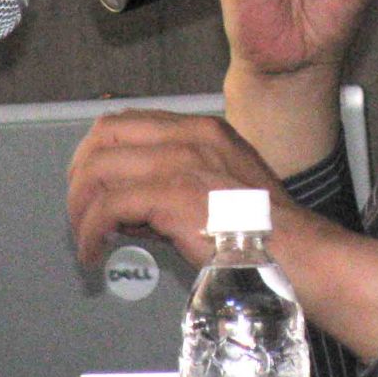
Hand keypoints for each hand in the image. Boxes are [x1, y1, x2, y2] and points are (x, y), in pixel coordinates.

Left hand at [67, 107, 377, 359]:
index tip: (91, 183)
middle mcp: (191, 137)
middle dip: (80, 174)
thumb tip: (131, 207)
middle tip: (78, 209)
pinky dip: (90, 232)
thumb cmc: (269, 233)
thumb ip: (178, 185)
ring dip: (80, 207)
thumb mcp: (225, 189)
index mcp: (205, 131)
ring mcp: (182, 162)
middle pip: (105, 135)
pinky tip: (94, 252)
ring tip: (85, 236)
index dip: (99, 152)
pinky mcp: (172, 195)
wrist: (299, 254)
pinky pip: (107, 207)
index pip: (130, 122)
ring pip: (99, 169)